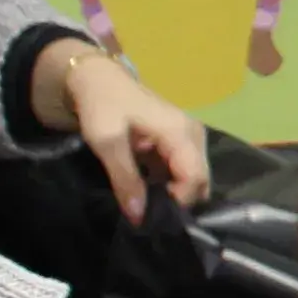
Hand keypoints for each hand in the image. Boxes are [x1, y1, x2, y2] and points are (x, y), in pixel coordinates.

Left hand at [41, 39, 210, 219]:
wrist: (97, 79)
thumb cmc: (102, 106)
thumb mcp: (107, 144)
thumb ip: (125, 180)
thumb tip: (139, 217)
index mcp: (179, 132)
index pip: (195, 177)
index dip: (178, 201)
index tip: (151, 213)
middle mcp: (193, 133)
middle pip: (201, 178)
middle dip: (179, 200)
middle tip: (150, 212)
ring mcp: (189, 135)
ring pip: (195, 176)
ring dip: (175, 192)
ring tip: (148, 201)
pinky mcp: (180, 140)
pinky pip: (185, 169)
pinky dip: (171, 183)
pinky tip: (150, 188)